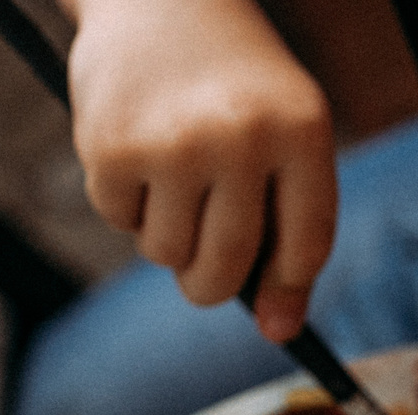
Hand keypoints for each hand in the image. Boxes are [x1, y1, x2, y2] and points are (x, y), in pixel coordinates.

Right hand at [66, 0, 336, 340]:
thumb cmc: (235, 81)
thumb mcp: (284, 132)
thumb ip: (291, 225)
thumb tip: (278, 330)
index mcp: (302, 132)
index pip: (305, 247)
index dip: (286, 291)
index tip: (273, 318)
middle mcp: (241, 137)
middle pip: (225, 268)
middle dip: (210, 285)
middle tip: (203, 272)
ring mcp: (174, 142)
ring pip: (168, 254)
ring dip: (166, 238)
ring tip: (172, 180)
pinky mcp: (112, 145)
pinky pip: (121, 221)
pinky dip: (126, 203)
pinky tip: (136, 149)